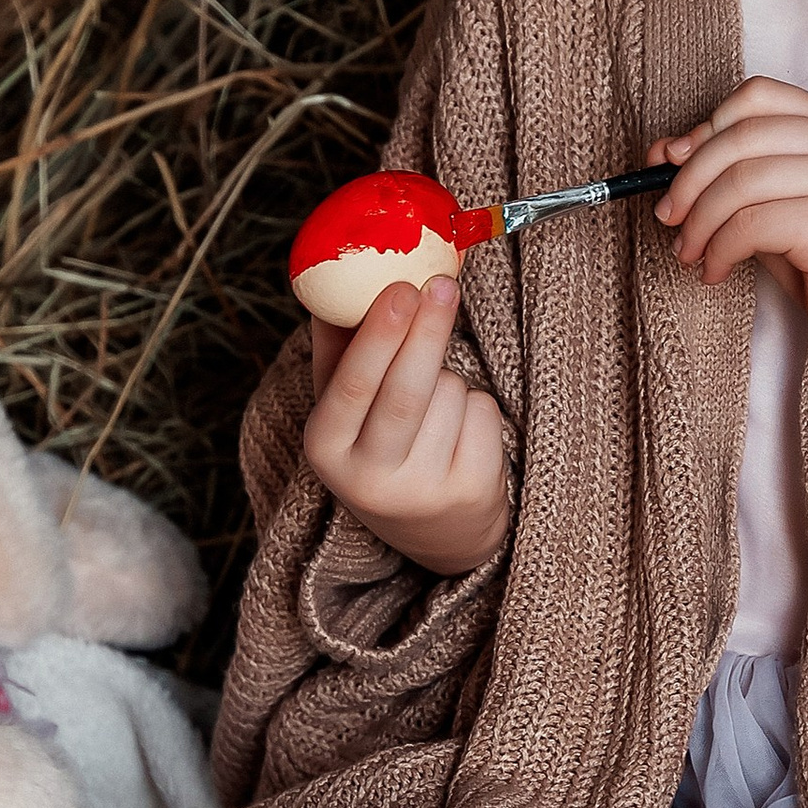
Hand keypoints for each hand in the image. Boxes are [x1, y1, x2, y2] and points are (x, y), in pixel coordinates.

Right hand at [303, 277, 511, 576]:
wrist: (434, 529)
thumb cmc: (380, 445)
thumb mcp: (344, 407)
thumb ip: (338, 346)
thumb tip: (339, 278)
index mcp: (325, 449)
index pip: (352, 387)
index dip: (379, 336)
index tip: (401, 288)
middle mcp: (369, 479)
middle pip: (406, 392)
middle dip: (427, 331)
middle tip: (441, 285)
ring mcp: (424, 491)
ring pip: (449, 395)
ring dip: (450, 377)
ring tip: (435, 405)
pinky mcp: (470, 491)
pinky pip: (482, 414)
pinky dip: (477, 404)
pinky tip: (461, 430)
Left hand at [651, 77, 807, 392]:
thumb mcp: (779, 209)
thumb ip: (734, 177)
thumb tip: (664, 152)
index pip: (758, 96)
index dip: (705, 128)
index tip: (674, 166)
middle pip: (741, 135)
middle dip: (689, 179)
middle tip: (669, 217)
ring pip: (740, 181)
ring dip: (699, 221)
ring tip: (689, 252)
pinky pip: (751, 224)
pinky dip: (719, 249)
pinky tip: (715, 271)